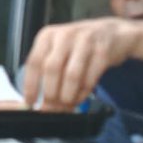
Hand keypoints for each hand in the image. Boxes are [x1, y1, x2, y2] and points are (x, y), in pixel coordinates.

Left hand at [22, 18, 140, 110]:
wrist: (112, 34)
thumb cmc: (79, 46)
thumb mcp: (58, 50)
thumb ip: (46, 71)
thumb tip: (37, 101)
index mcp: (48, 36)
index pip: (34, 62)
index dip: (31, 85)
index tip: (31, 102)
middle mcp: (65, 36)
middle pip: (52, 69)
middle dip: (50, 94)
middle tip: (51, 109)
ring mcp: (85, 42)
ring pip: (72, 75)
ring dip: (67, 96)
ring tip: (66, 105)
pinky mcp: (102, 51)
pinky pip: (90, 78)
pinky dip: (83, 93)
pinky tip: (80, 97)